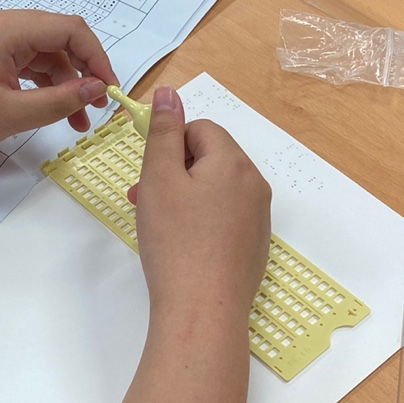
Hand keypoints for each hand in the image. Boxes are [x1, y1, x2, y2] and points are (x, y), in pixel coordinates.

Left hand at [0, 10, 119, 155]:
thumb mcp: (12, 114)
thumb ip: (61, 100)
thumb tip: (98, 88)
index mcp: (9, 29)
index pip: (71, 30)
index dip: (97, 58)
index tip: (110, 90)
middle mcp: (4, 25)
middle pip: (61, 38)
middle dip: (85, 72)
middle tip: (100, 107)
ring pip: (47, 54)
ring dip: (67, 84)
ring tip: (78, 122)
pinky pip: (30, 63)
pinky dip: (46, 86)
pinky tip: (56, 112)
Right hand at [130, 87, 270, 326]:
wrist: (203, 309)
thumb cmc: (175, 241)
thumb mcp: (159, 178)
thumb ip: (164, 131)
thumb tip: (170, 93)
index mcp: (233, 162)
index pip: (201, 129)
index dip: (170, 144)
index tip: (148, 173)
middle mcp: (255, 185)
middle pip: (211, 158)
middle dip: (176, 171)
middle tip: (144, 199)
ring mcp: (259, 218)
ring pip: (217, 190)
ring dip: (186, 196)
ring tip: (159, 225)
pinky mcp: (255, 247)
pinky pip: (227, 218)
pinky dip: (203, 222)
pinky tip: (183, 247)